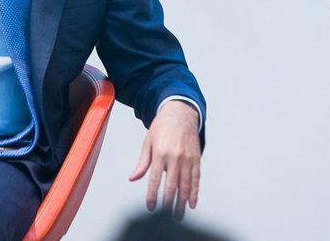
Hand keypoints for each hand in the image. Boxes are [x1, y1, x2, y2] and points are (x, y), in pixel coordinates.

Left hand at [129, 100, 200, 219]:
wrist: (180, 112)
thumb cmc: (162, 127)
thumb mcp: (148, 142)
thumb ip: (142, 163)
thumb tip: (133, 178)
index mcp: (159, 153)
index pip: (154, 180)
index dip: (152, 196)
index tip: (150, 207)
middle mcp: (174, 156)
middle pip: (171, 186)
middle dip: (168, 204)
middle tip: (165, 216)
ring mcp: (187, 158)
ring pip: (185, 185)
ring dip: (182, 202)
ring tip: (178, 214)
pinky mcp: (196, 158)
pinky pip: (196, 179)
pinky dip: (194, 192)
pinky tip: (192, 203)